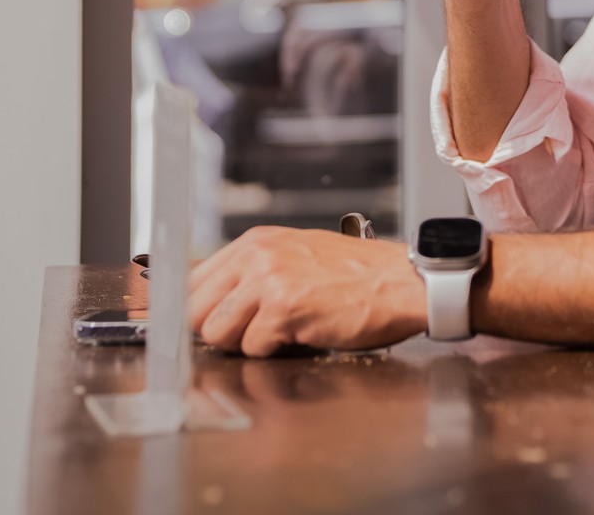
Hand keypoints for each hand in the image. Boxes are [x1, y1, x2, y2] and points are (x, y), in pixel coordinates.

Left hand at [187, 227, 425, 355]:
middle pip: (195, 311)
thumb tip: (207, 298)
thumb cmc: (358, 275)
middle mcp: (257, 255)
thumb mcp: (297, 255)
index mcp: (256, 242)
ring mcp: (268, 280)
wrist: (402, 282)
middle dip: (222, 330)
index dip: (199, 311)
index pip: (191, 280)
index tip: (209, 324)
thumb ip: (253, 271)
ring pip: (216, 333)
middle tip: (255, 332)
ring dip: (247, 343)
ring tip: (281, 331)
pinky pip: (252, 348)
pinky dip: (275, 351)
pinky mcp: (283, 309)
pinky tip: (301, 334)